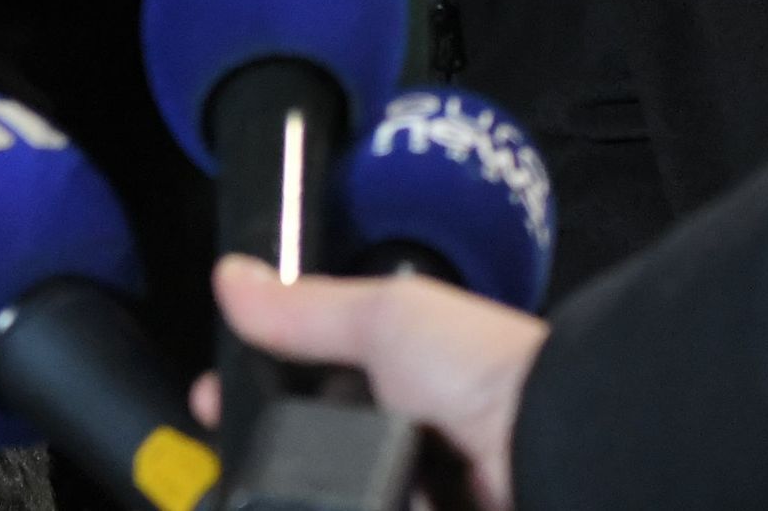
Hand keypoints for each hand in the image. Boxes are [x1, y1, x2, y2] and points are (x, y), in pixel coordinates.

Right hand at [201, 256, 546, 510]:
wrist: (552, 447)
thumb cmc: (486, 371)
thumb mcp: (383, 320)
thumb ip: (305, 309)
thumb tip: (233, 279)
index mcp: (398, 373)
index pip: (307, 387)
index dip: (257, 396)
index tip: (215, 402)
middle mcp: (409, 432)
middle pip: (318, 452)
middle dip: (285, 456)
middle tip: (245, 457)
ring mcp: (420, 485)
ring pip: (340, 491)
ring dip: (325, 489)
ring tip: (336, 482)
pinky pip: (365, 510)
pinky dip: (359, 507)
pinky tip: (355, 500)